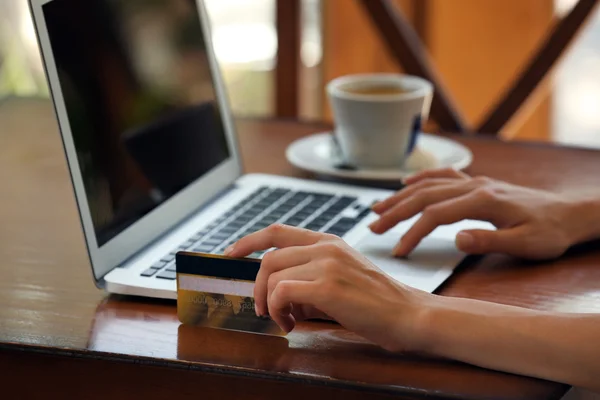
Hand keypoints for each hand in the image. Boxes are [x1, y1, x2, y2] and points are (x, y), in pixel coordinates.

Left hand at [224, 224, 428, 351]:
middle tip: (263, 308)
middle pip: (269, 256)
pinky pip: (282, 291)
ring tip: (285, 320)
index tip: (232, 253)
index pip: (279, 231)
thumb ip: (309, 276)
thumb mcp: (341, 277)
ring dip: (270, 302)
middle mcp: (326, 247)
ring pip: (273, 274)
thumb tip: (278, 292)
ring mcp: (327, 263)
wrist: (407, 314)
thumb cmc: (376, 302)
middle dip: (257, 286)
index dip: (250, 240)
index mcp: (328, 242)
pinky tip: (293, 322)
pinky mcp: (328, 285)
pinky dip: (278, 310)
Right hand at [369, 168, 595, 259]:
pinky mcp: (477, 183)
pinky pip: (443, 175)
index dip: (412, 232)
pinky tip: (406, 183)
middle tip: (373, 227)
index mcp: (483, 201)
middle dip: (396, 212)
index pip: (436, 215)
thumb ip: (489, 241)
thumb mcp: (525, 245)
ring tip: (377, 208)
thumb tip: (456, 239)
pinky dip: (421, 178)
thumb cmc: (549, 232)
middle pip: (424, 196)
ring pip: (428, 185)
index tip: (398, 250)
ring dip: (400, 196)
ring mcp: (475, 182)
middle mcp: (475, 186)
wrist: (568, 214)